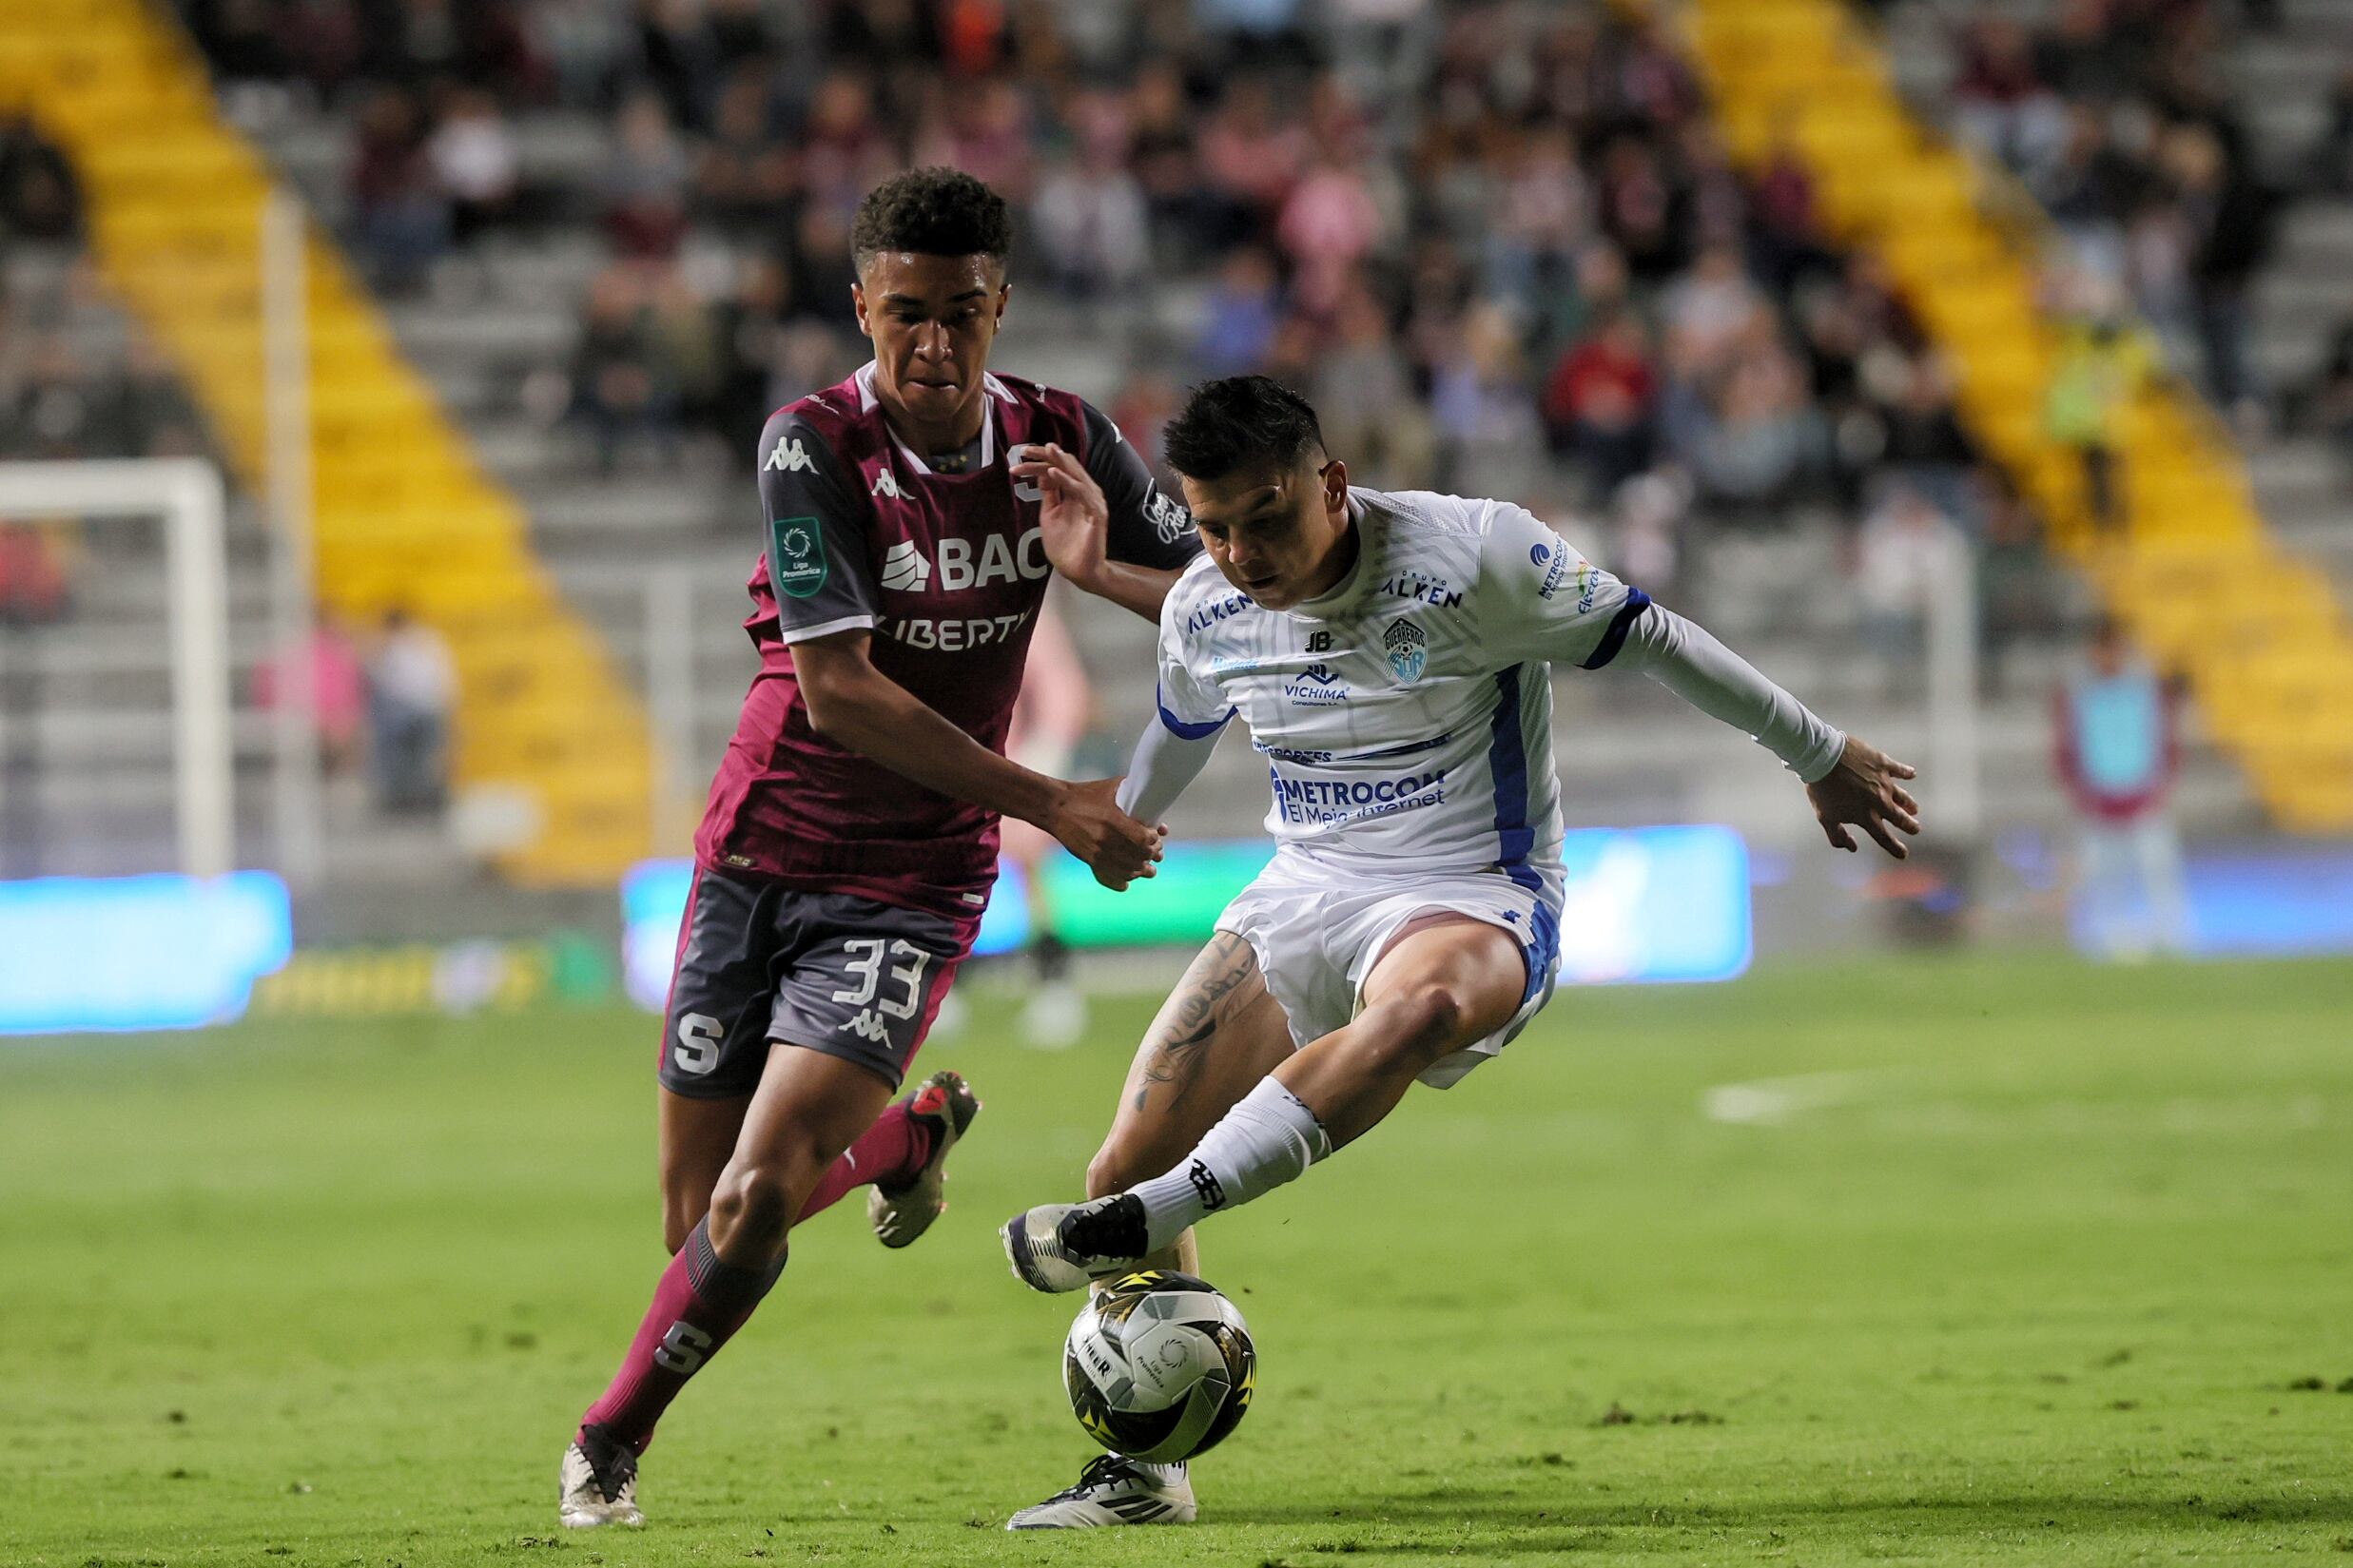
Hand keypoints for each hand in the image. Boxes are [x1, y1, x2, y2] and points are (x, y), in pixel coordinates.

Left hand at [1013, 442, 1109, 590]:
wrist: (1078, 570)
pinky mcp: (1096, 513)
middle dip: (1046, 455)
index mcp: (1076, 491)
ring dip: (1058, 461)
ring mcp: (1093, 501)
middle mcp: (1087, 492)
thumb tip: (1042, 472)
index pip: (1059, 467)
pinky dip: (1067, 481)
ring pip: (1075, 474)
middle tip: (1026, 450)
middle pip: (1067, 465)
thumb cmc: (1065, 545)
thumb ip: (1049, 493)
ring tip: (1045, 451)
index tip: (1020, 456)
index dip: (1040, 459)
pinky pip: (1081, 492)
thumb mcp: (1051, 513)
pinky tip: (1053, 473)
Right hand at [1046, 776, 1166, 889]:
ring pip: (1128, 871)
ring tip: (1149, 869)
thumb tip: (1155, 804)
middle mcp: (1106, 840)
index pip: (1144, 839)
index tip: (1156, 836)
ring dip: (1142, 871)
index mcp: (1113, 820)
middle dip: (1152, 855)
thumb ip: (1134, 794)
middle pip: (1139, 857)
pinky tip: (1130, 879)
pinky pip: (1110, 878)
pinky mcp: (1089, 861)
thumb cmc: (1085, 794)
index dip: (1154, 839)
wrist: (1055, 807)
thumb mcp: (1111, 787)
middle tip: (1156, 851)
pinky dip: (1123, 881)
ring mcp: (1097, 853)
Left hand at [1805, 736, 1921, 858]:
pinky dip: (1906, 772)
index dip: (1895, 848)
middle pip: (1900, 818)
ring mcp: (1884, 782)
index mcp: (1866, 816)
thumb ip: (1838, 836)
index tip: (1903, 855)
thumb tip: (1852, 847)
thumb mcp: (1825, 817)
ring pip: (1903, 797)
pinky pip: (1899, 769)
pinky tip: (1912, 774)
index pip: (1884, 837)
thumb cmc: (1822, 789)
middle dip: (1910, 826)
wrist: (1823, 758)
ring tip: (1914, 809)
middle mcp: (1879, 801)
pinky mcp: (1883, 764)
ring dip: (1909, 804)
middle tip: (1916, 829)